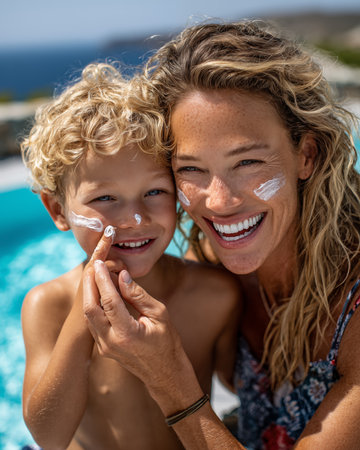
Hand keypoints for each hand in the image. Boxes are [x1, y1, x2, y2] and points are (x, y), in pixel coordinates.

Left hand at [83, 260, 184, 389]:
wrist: (164, 372)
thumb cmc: (167, 342)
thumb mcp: (159, 314)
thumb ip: (138, 295)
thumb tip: (122, 275)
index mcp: (127, 334)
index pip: (109, 301)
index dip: (103, 280)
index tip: (100, 262)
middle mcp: (110, 342)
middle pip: (90, 308)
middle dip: (89, 284)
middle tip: (93, 265)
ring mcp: (104, 347)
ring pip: (87, 315)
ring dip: (89, 293)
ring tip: (96, 274)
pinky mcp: (102, 347)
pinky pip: (92, 322)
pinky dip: (94, 304)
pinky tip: (99, 291)